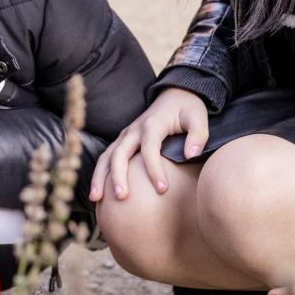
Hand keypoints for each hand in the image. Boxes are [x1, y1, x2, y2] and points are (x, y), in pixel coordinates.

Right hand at [89, 88, 208, 202]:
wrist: (173, 96)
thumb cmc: (187, 109)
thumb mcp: (198, 117)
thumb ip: (197, 136)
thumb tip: (190, 155)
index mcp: (152, 125)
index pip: (150, 149)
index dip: (154, 170)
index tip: (162, 190)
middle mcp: (133, 130)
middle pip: (120, 154)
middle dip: (118, 176)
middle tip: (122, 197)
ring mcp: (124, 136)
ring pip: (106, 157)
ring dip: (99, 177)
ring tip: (96, 198)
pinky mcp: (122, 141)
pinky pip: (106, 158)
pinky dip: (99, 174)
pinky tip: (98, 193)